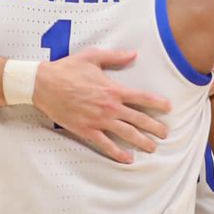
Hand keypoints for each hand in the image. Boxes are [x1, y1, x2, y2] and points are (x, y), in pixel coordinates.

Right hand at [34, 48, 170, 163]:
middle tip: (165, 133)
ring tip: (153, 147)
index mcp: (113, 89)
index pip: (142, 97)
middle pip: (139, 119)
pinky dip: (118, 153)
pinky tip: (128, 159)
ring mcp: (99, 120)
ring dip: (142, 141)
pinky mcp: (87, 130)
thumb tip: (134, 54)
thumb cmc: (67, 69)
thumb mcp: (93, 56)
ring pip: (126, 134)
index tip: (168, 108)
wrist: (44, 84)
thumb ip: (115, 57)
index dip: (158, 103)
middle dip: (155, 127)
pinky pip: (105, 144)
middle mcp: (110, 107)